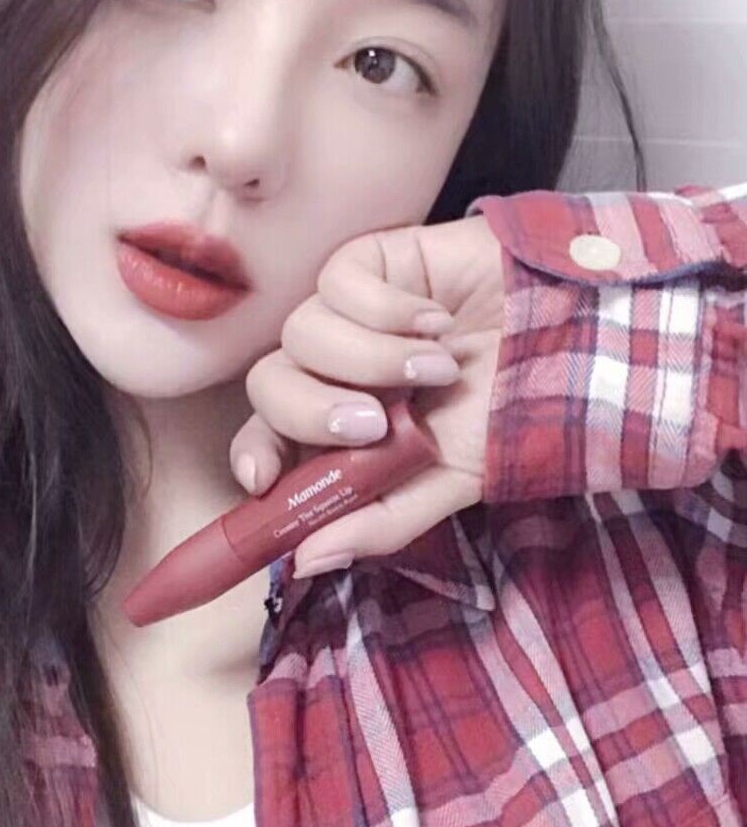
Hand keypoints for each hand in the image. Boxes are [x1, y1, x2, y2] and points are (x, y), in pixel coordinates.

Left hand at [229, 214, 504, 576]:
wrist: (573, 331)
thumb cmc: (512, 407)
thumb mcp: (452, 480)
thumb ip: (379, 520)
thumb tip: (304, 563)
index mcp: (340, 428)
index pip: (264, 440)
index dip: (253, 455)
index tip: (263, 479)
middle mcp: (331, 371)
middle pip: (268, 387)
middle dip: (312, 411)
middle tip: (375, 423)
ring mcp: (344, 315)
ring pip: (300, 334)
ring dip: (369, 359)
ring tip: (439, 366)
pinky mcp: (364, 264)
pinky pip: (335, 284)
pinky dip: (385, 309)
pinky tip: (436, 320)